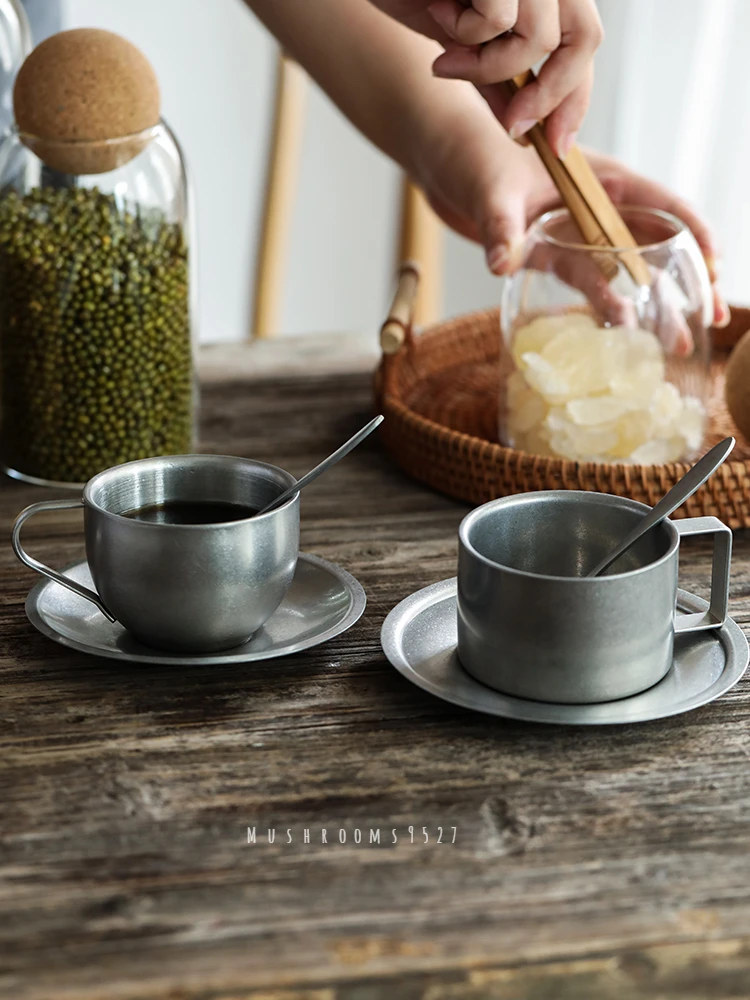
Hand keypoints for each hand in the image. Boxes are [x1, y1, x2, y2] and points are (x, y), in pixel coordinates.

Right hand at [370, 0, 603, 156]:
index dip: (576, 99)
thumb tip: (525, 131)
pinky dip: (465, 35)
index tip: (557, 147)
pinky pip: (499, 20)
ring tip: (450, 58)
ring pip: (539, 40)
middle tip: (513, 126)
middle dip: (548, 96)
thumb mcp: (463, 43)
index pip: (585, 41)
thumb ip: (498, 80)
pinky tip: (439, 13)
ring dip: (489, 67)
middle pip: (583, 39)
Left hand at [417, 129, 729, 327]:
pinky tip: (623, 333)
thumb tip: (503, 263)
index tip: (713, 268)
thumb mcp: (493, 189)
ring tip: (674, 342)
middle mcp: (597, 207)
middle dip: (686, 280)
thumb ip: (502, 226)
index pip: (662, 205)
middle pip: (655, 245)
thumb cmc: (475, 155)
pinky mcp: (552, 254)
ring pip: (625, 271)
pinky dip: (607, 307)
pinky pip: (587, 283)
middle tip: (709, 318)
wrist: (442, 160)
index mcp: (602, 179)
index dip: (693, 235)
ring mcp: (575, 233)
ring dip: (651, 303)